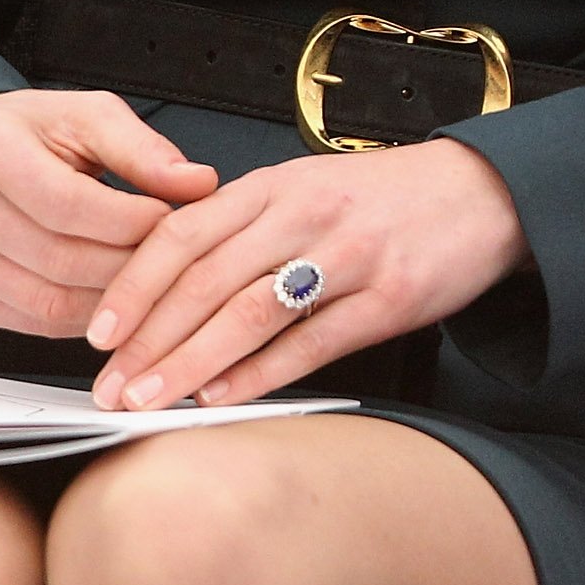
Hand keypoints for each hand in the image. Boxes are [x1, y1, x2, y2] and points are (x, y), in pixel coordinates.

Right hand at [0, 90, 218, 337]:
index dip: (131, 221)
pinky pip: (25, 322)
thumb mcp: (87, 115)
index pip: (69, 204)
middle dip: (129, 265)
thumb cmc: (29, 132)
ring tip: (151, 282)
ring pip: (44, 300)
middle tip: (173, 260)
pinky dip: (77, 320)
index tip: (175, 221)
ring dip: (110, 301)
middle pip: (58, 258)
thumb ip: (143, 149)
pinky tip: (110, 302)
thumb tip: (197, 183)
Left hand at [85, 137, 527, 410]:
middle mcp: (309, 214)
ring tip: (150, 401)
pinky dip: (259, 375)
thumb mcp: (311, 186)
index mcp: (281, 183)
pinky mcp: (389, 298)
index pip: (184, 233)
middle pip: (206, 281)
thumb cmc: (391, 196)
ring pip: (249, 314)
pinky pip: (310, 344)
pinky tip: (223, 397)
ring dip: (189, 364)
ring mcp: (350, 256)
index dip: (133, 286)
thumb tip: (169, 286)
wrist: (486, 191)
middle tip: (110, 386)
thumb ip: (245, 225)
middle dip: (147, 342)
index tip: (97, 332)